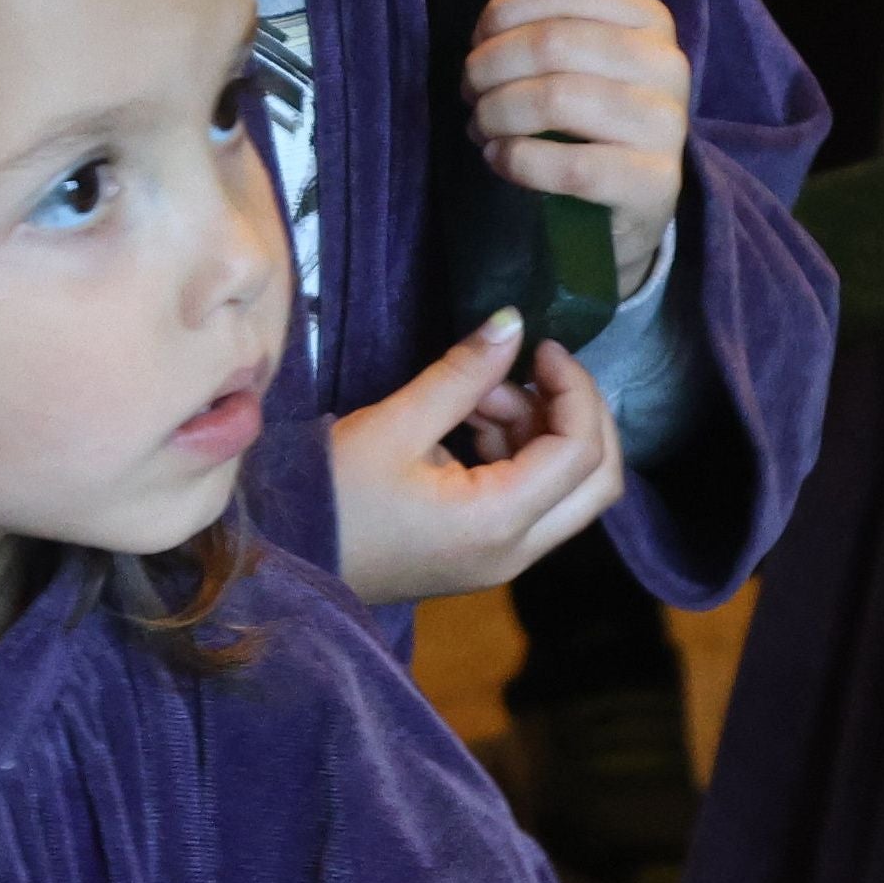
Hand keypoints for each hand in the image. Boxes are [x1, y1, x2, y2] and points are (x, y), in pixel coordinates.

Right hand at [328, 308, 621, 603]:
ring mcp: (504, 559)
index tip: (541, 347)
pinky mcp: (486, 552)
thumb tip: (514, 323)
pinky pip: (535, 499)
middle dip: (578, 414)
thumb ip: (463, 374)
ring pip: (569, 489)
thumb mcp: (395, 423)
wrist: (284, 558)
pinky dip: (519, 453)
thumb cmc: (330, 495)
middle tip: (533, 369)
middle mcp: (516, 551)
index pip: (580, 452)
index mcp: (498, 521)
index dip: (575, 389)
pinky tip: (469, 421)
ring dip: (540, 430)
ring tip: (474, 395)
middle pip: (599, 481)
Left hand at [465, 0, 689, 292]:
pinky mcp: (653, 186)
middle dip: (489, 68)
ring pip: (557, 99)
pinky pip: (570, 165)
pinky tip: (501, 160)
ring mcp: (667, 127)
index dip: (505, 9)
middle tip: (467, 91)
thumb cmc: (594, 115)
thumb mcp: (587, 41)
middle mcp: (669, 65)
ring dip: (496, 115)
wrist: (630, 208)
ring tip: (479, 127)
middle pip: (553, 42)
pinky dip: (518, 161)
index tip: (477, 36)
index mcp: (650, 18)